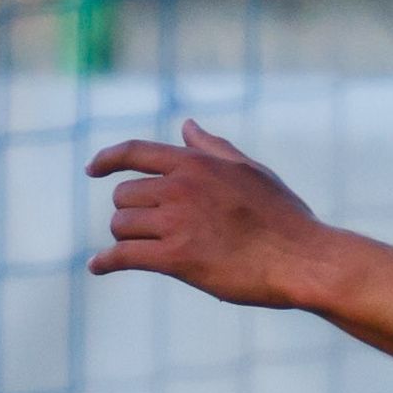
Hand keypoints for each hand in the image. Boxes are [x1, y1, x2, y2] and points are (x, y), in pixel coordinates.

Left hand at [86, 120, 331, 308]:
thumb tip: (186, 126)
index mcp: (195, 164)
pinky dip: (105, 262)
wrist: (301, 259)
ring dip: (127, 238)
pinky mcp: (175, 258)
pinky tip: (98, 267)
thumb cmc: (282, 217)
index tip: (91, 169)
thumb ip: (212, 148)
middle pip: (124, 195)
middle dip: (132, 212)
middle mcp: (179, 188)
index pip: (135, 151)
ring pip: (121, 225)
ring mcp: (175, 222)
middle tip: (152, 230)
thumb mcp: (249, 171)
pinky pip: (122, 256)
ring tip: (148, 249)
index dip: (106, 158)